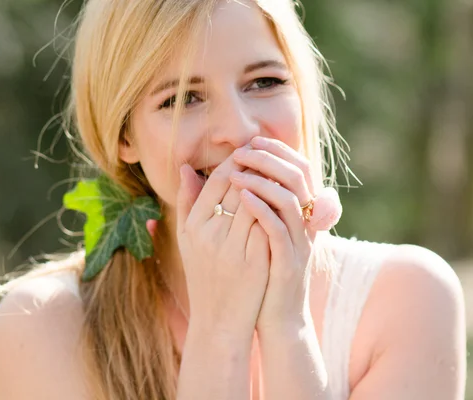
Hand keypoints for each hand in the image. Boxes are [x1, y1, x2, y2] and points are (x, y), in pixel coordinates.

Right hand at [176, 154, 269, 341]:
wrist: (218, 319)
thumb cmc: (203, 275)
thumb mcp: (187, 240)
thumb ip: (187, 202)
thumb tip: (185, 167)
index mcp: (193, 226)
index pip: (214, 181)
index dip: (233, 162)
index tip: (248, 152)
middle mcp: (209, 235)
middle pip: (236, 187)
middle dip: (254, 167)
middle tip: (268, 154)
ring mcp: (232, 249)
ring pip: (255, 203)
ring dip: (269, 184)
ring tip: (280, 173)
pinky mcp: (254, 262)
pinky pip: (268, 226)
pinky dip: (277, 210)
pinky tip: (287, 199)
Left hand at [230, 136, 322, 332]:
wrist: (275, 317)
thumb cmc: (262, 273)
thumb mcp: (259, 235)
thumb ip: (254, 204)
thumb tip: (232, 173)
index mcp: (300, 215)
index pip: (299, 170)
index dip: (278, 151)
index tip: (252, 140)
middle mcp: (305, 225)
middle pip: (298, 178)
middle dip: (269, 159)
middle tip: (242, 150)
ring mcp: (300, 243)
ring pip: (290, 200)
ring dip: (262, 181)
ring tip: (236, 172)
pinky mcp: (289, 262)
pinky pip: (278, 229)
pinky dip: (261, 209)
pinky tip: (241, 198)